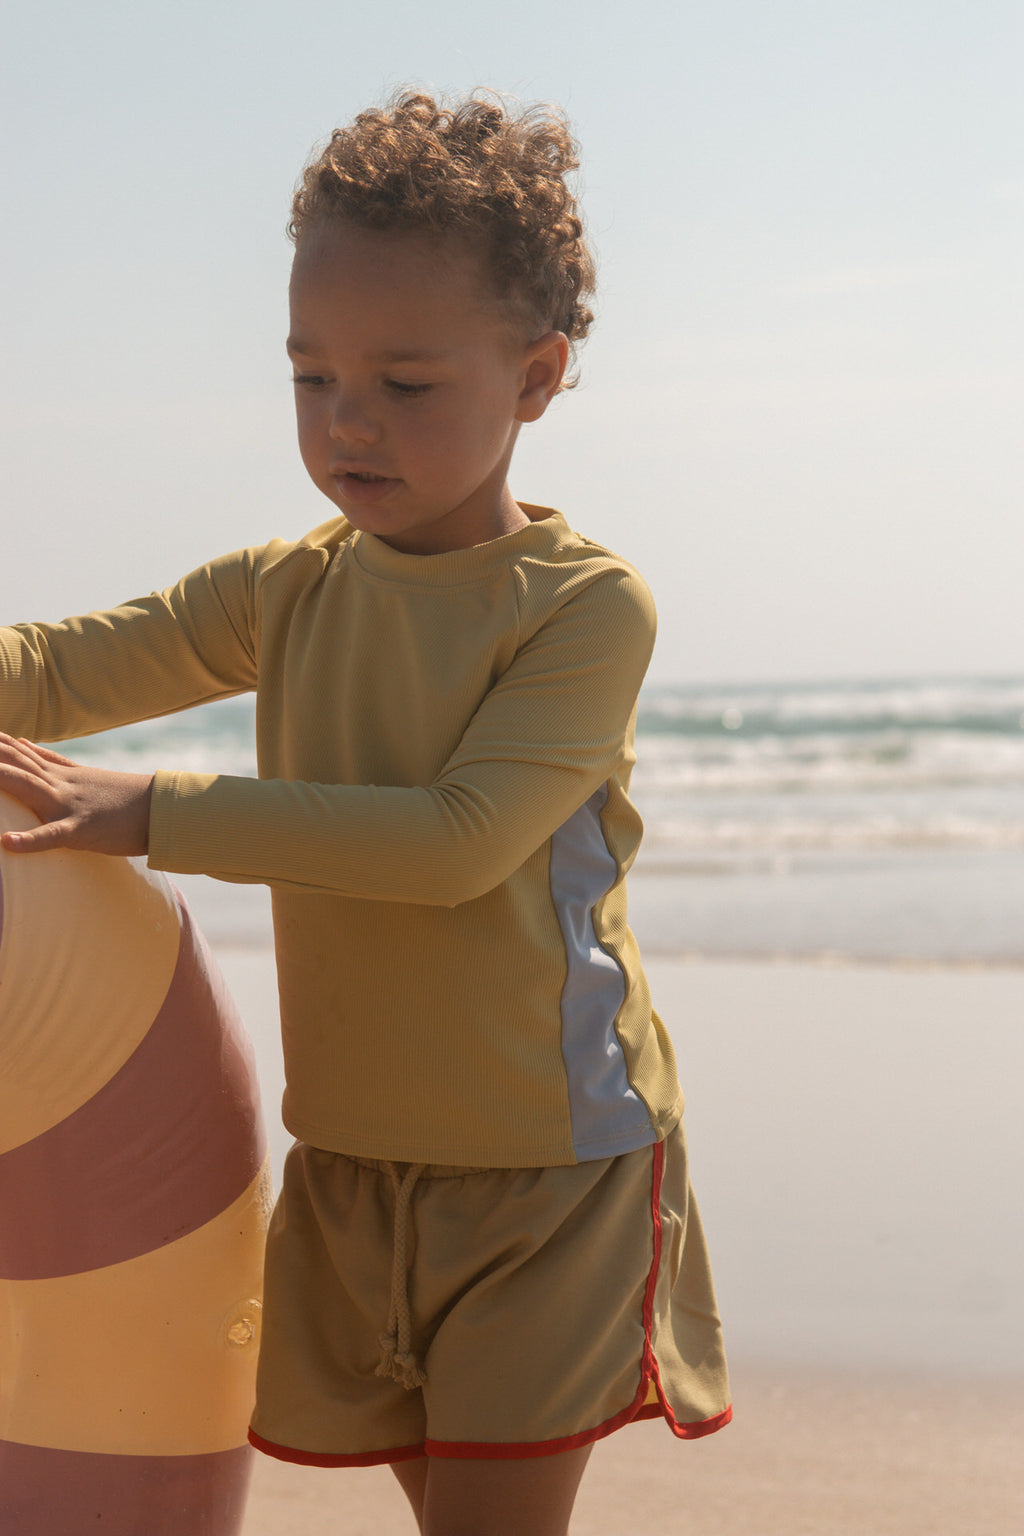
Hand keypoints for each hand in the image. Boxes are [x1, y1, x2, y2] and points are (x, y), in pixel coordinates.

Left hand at [0, 734, 152, 855]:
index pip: (17, 751)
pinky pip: (53, 836)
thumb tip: (22, 742)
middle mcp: (60, 784)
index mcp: (59, 773)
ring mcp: (70, 805)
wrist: (160, 808)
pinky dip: (30, 840)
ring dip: (0, 780)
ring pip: (29, 788)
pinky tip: (6, 842)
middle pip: (16, 764)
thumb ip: (51, 760)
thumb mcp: (84, 775)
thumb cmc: (122, 797)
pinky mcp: (82, 830)